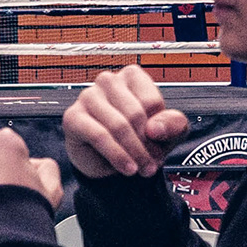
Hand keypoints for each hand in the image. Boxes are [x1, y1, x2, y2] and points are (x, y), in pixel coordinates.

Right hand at [62, 63, 191, 179]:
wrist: (112, 162)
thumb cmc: (139, 138)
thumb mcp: (168, 132)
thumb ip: (173, 124)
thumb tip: (155, 128)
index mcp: (132, 76)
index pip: (151, 102)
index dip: (159, 130)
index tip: (160, 147)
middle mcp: (108, 81)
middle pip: (135, 114)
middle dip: (146, 145)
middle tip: (151, 165)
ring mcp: (88, 96)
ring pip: (118, 126)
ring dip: (133, 153)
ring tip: (140, 169)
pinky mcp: (73, 116)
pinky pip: (98, 136)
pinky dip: (116, 155)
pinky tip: (125, 168)